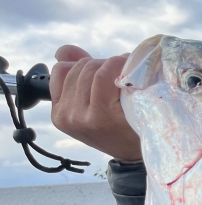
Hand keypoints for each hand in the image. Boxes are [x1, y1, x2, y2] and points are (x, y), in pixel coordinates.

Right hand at [50, 45, 139, 162]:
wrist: (140, 153)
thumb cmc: (120, 127)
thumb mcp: (92, 102)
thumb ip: (76, 74)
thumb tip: (63, 51)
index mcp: (59, 112)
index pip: (61, 70)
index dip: (84, 64)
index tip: (104, 72)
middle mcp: (66, 115)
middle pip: (80, 68)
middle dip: (102, 64)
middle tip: (122, 73)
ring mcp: (82, 117)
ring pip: (92, 70)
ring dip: (113, 64)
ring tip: (129, 74)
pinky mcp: (101, 115)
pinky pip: (103, 76)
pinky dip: (118, 67)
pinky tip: (132, 73)